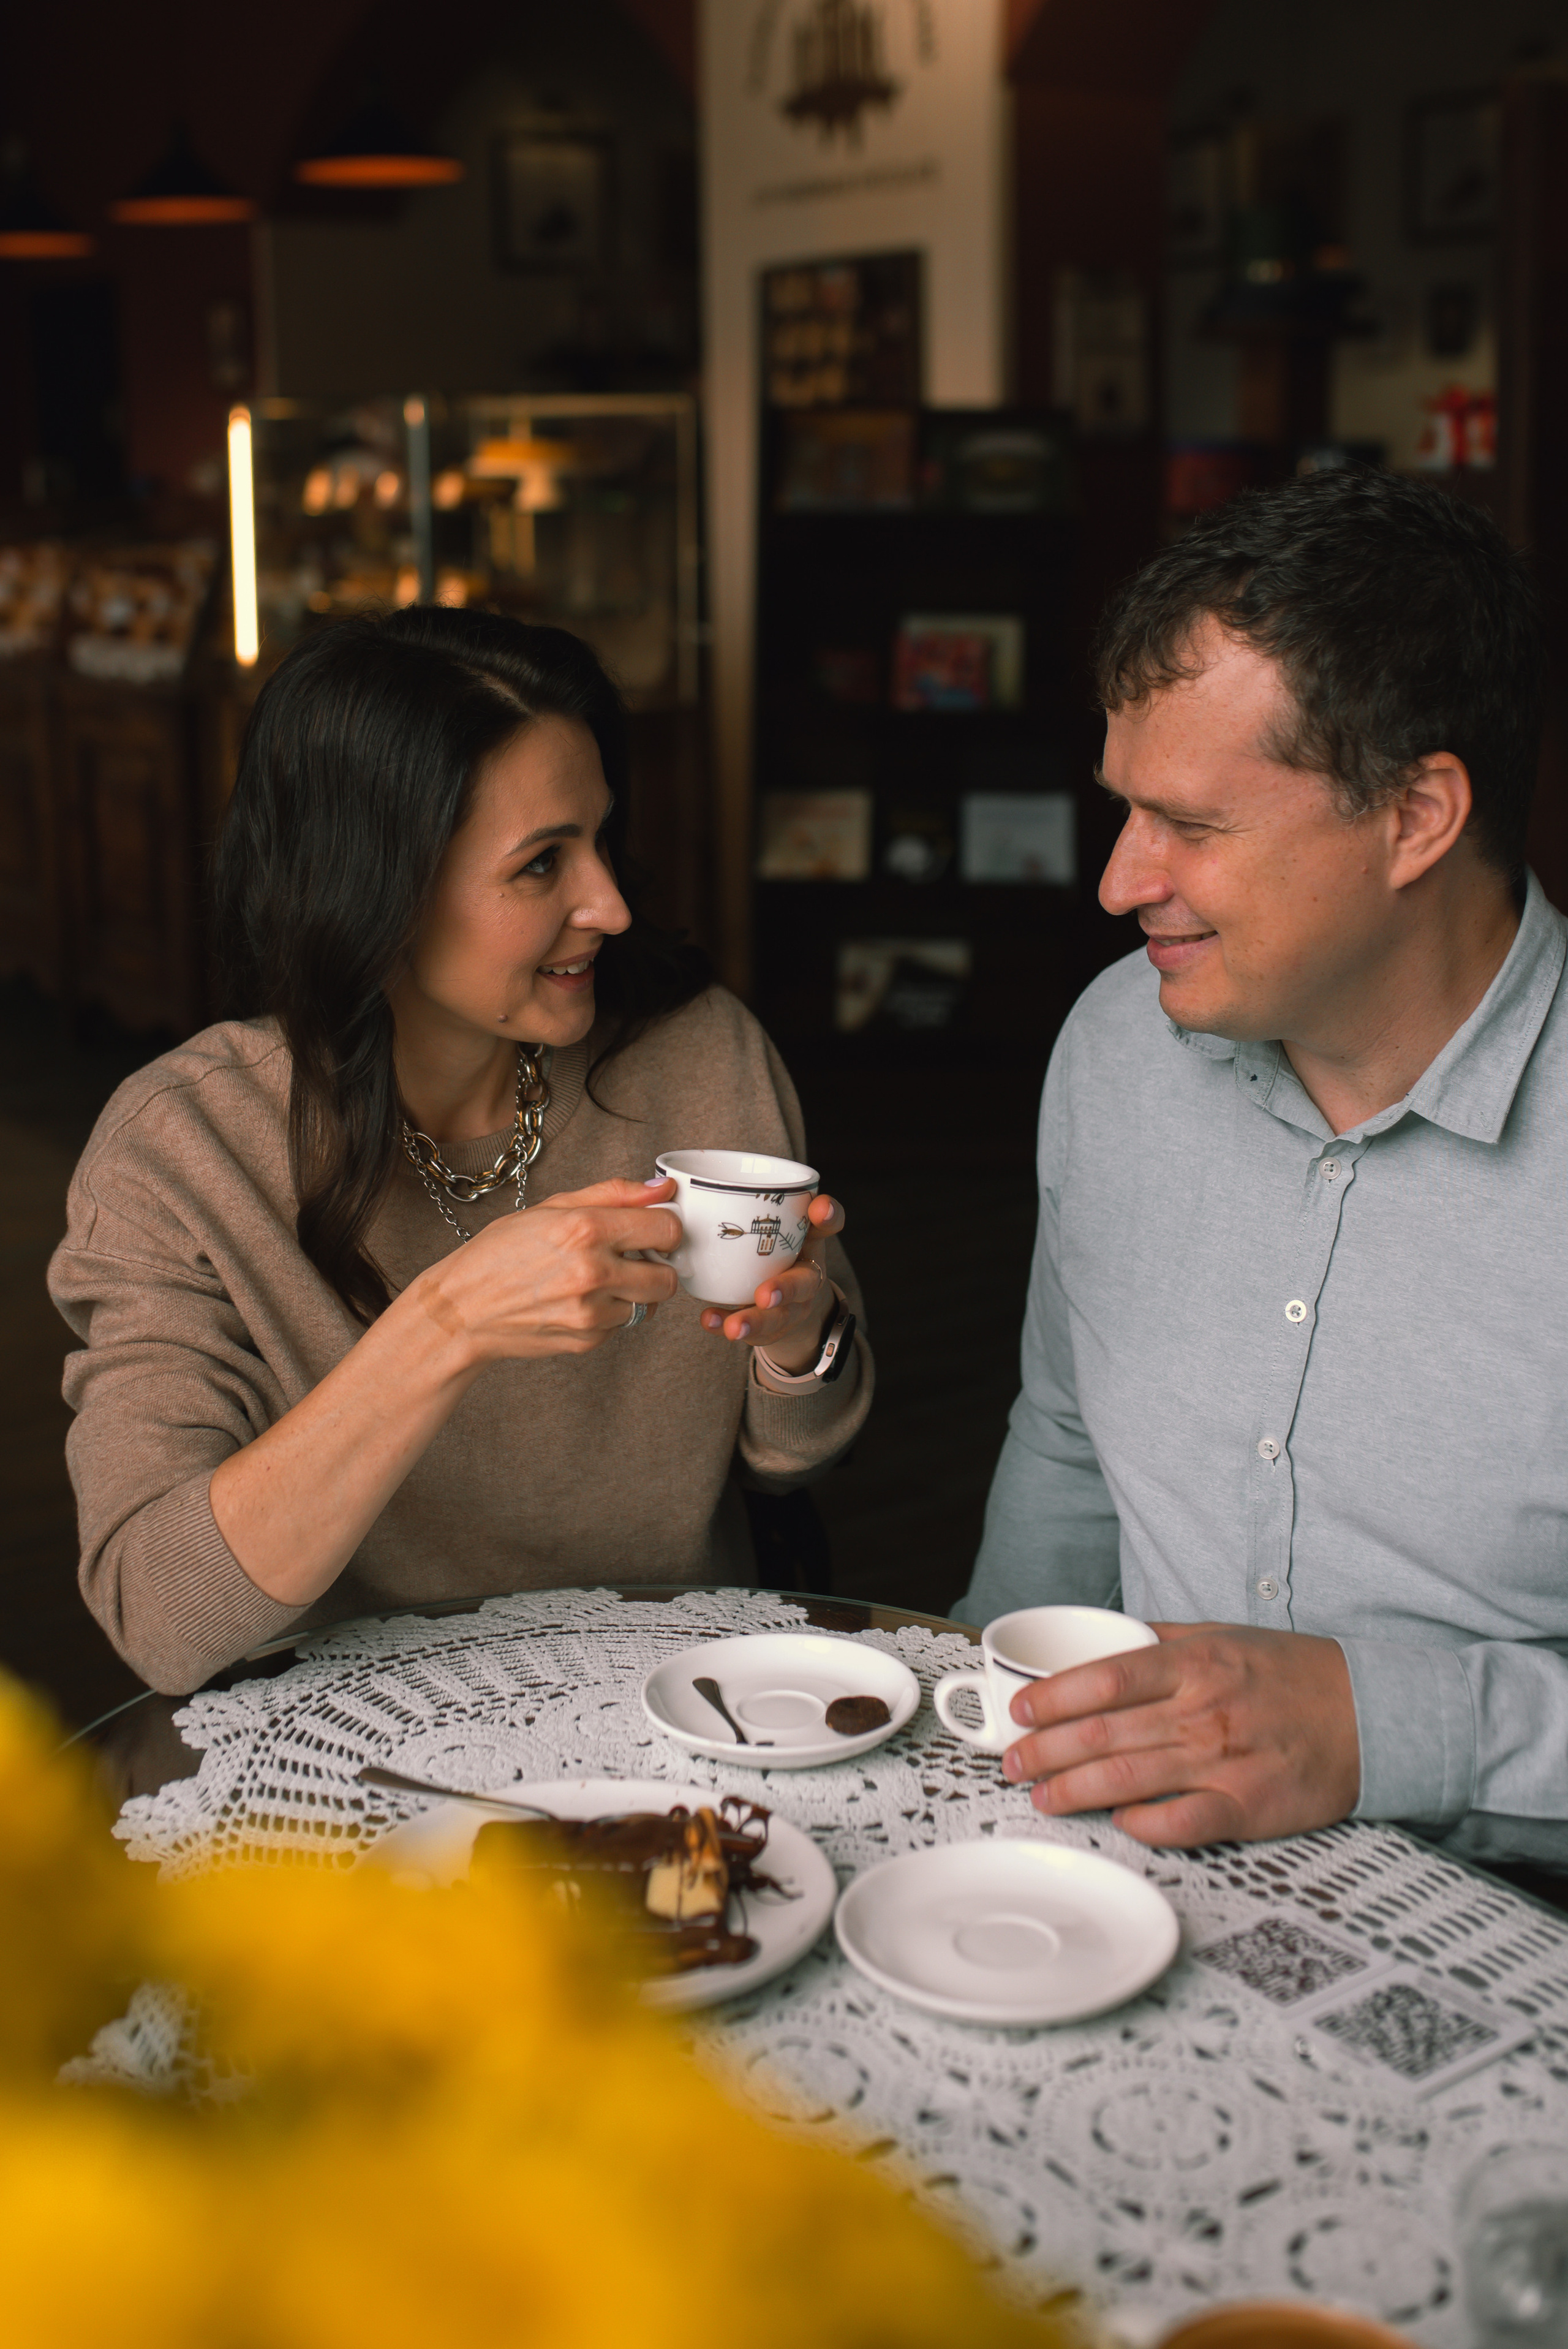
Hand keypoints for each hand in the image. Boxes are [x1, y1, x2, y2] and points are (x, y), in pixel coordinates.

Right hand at [413, 1177, 680, 1364]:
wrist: (461, 1310)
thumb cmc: (498, 1254)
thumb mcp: (550, 1207)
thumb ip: (613, 1194)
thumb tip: (661, 1188)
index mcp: (585, 1229)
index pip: (666, 1229)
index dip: (663, 1228)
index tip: (651, 1229)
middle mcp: (592, 1272)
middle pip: (668, 1277)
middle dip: (656, 1266)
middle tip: (630, 1258)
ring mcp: (591, 1312)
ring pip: (647, 1304)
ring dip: (632, 1291)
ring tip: (595, 1279)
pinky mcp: (588, 1340)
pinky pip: (622, 1324)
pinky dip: (609, 1312)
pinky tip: (577, 1299)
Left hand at [698, 1192, 844, 1369]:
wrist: (787, 1299)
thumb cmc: (766, 1248)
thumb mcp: (767, 1224)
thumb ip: (735, 1204)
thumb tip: (667, 1185)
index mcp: (807, 1239)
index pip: (828, 1223)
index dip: (829, 1215)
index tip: (818, 1208)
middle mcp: (806, 1271)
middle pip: (806, 1280)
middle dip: (787, 1287)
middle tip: (765, 1295)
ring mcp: (793, 1304)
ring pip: (782, 1315)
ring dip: (756, 1320)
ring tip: (734, 1327)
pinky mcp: (774, 1326)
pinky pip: (756, 1332)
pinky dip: (729, 1325)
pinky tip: (710, 1321)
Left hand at [1000, 1622, 1359, 1847]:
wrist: (1370, 1713)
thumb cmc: (1292, 1673)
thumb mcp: (1225, 1634)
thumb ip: (1163, 1640)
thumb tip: (1105, 1638)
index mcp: (1194, 1664)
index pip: (1105, 1678)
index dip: (1054, 1696)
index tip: (1020, 1709)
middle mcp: (1203, 1711)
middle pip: (1105, 1733)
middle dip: (1048, 1751)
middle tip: (1012, 1762)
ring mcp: (1225, 1761)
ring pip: (1130, 1780)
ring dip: (1076, 1791)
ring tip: (1041, 1796)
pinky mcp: (1248, 1806)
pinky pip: (1184, 1822)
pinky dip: (1144, 1824)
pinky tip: (1117, 1822)